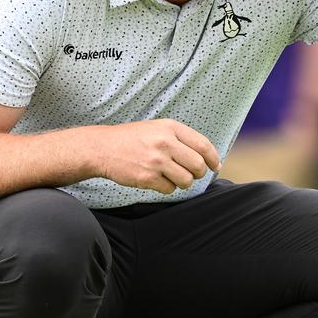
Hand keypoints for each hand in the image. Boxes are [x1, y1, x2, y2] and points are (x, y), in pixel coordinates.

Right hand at [95, 119, 220, 193]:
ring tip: (172, 176)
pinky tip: (156, 179)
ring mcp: (156, 161)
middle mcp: (165, 143)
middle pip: (197, 165)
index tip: (215, 165)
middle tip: (191, 174)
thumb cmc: (132, 139)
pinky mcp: (147, 177)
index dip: (213, 158)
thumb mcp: (157, 128)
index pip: (203, 145)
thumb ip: (180, 138)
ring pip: (186, 180)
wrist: (102, 148)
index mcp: (170, 128)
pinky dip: (166, 187)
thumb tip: (206, 157)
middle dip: (198, 173)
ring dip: (183, 182)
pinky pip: (169, 189)